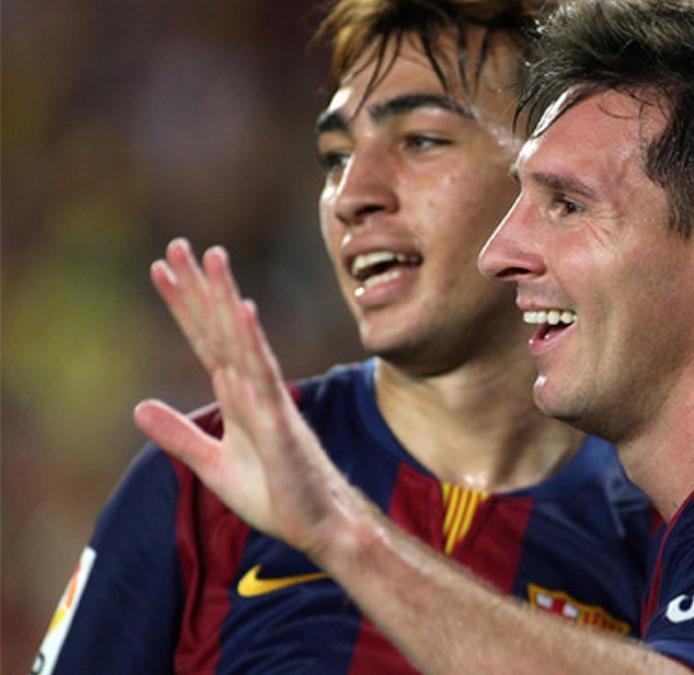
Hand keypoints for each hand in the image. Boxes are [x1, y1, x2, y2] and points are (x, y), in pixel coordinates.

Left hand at [133, 239, 354, 554]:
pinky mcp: (281, 425)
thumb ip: (179, 435)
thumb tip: (138, 406)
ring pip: (243, 341)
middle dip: (200, 287)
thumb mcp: (213, 465)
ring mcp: (270, 403)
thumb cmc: (278, 495)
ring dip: (228, 299)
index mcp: (238, 396)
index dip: (183, 306)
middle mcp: (255, 389)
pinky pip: (265, 379)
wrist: (321, 527)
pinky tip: (244, 313)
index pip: (204, 340)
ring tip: (213, 258)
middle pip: (221, 328)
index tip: (160, 269)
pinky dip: (254, 345)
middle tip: (178, 244)